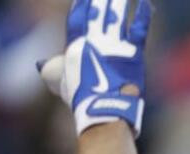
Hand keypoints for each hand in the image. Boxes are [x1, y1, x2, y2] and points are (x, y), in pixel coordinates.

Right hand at [38, 0, 151, 136]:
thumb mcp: (58, 82)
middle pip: (98, 12)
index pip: (78, 18)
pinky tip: (146, 4)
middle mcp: (95, 40)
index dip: (81, 6)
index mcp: (76, 44)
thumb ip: (52, 69)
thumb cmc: (80, 98)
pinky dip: (143, 15)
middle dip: (101, 0)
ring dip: (120, 2)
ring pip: (118, 16)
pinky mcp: (134, 52)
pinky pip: (139, 29)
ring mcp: (115, 45)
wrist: (103, 107)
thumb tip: (43, 64)